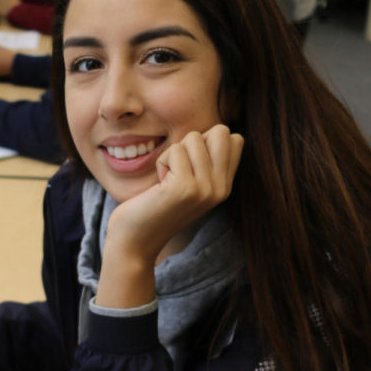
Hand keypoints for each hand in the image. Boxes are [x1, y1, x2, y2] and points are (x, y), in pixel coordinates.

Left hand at [96, 125, 243, 308]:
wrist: (136, 241)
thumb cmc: (155, 206)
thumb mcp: (189, 183)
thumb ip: (205, 161)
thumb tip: (216, 129)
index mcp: (225, 186)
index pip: (234, 139)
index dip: (206, 141)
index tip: (189, 166)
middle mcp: (221, 188)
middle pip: (221, 131)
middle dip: (192, 141)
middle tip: (178, 168)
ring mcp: (206, 189)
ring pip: (193, 138)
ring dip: (172, 154)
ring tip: (166, 180)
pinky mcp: (185, 188)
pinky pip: (174, 150)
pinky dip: (161, 162)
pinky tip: (159, 185)